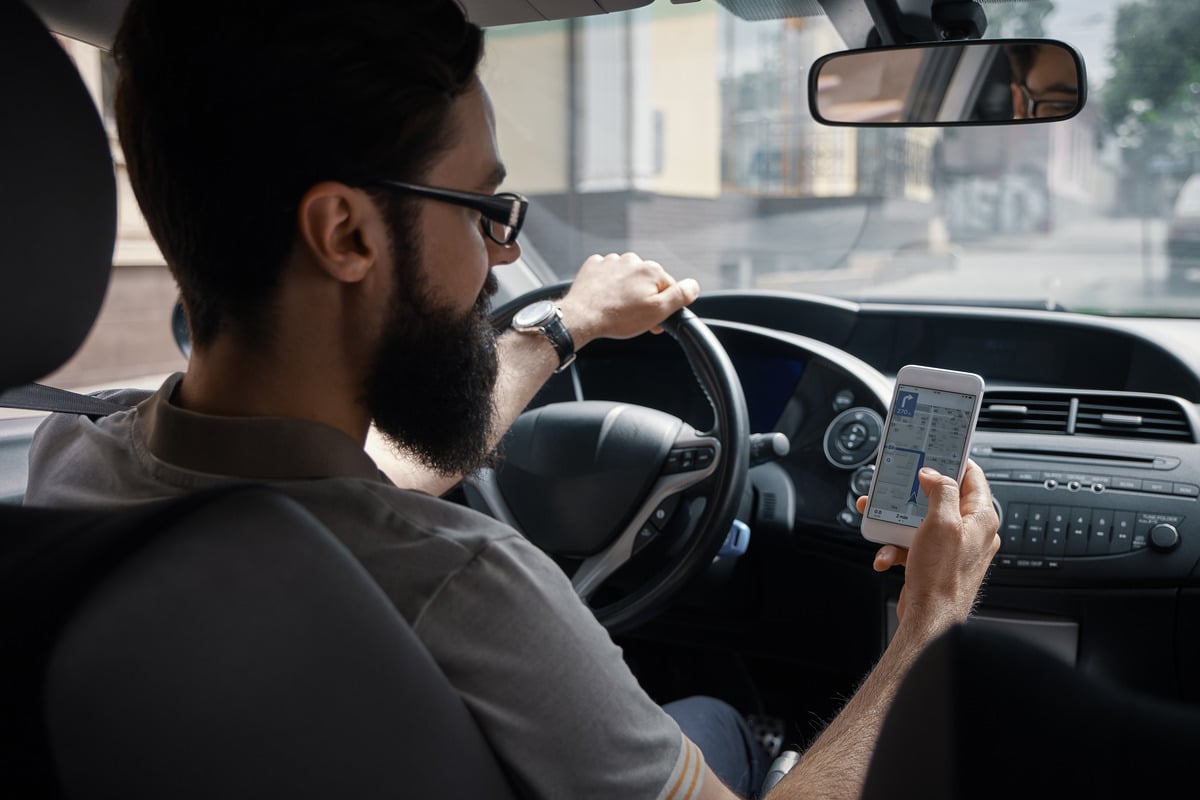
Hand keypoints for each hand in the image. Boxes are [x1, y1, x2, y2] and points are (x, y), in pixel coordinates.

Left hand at [555, 252, 699, 348]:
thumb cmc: (618, 317)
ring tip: (617, 310)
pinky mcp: (595, 266)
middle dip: (644, 298)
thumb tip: (694, 285)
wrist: (582, 317)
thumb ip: (680, 296)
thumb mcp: (657, 312)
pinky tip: (605, 299)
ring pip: (627, 278)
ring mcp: (612, 261)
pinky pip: (607, 275)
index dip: (662, 307)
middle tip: (634, 318)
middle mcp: (633, 260)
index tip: (653, 320)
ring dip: (626, 292)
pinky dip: (608, 286)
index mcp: (651, 270)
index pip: (667, 288)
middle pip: (646, 282)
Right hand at [855, 459, 998, 623]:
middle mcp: (970, 532)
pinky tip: (886, 554)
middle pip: (939, 497)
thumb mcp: (941, 523)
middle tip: (895, 485)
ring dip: (896, 522)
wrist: (930, 619)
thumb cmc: (942, 578)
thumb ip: (940, 490)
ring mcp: (952, 548)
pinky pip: (912, 543)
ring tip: (880, 522)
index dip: (952, 460)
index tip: (934, 451)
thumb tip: (933, 474)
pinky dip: (895, 546)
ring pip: (920, 520)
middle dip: (911, 493)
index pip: (972, 476)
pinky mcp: (934, 561)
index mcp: (980, 518)